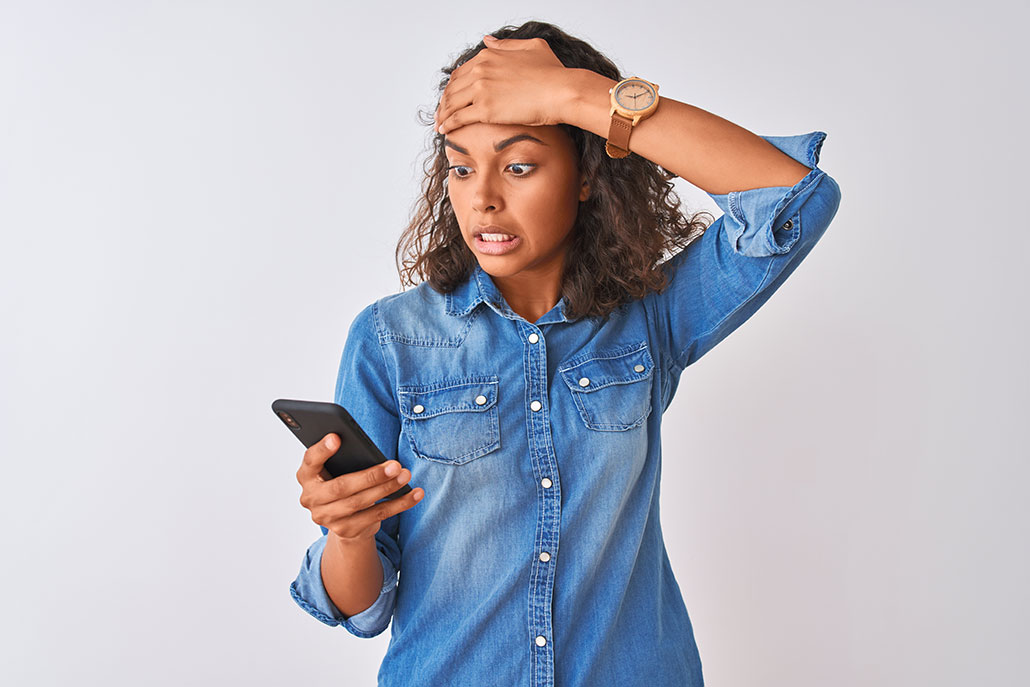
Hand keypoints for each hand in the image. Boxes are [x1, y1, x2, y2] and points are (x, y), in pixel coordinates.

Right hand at [296, 433, 423, 542]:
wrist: (343, 518)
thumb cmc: (342, 479)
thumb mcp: (338, 467)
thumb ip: (345, 457)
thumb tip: (371, 452)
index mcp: (306, 476)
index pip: (310, 461)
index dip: (322, 450)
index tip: (336, 437)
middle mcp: (311, 499)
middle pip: (342, 487)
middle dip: (371, 476)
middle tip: (395, 465)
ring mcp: (327, 518)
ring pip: (361, 503)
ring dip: (387, 489)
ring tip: (405, 475)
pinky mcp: (345, 530)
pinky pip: (376, 516)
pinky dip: (398, 504)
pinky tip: (414, 494)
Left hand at [434, 35, 577, 134]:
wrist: (561, 91)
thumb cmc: (553, 73)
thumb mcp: (531, 47)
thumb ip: (506, 45)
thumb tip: (487, 41)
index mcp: (489, 55)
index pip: (461, 72)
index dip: (453, 87)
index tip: (451, 97)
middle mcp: (481, 70)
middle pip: (452, 88)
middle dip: (444, 102)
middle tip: (441, 114)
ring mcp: (481, 89)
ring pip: (452, 103)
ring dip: (443, 115)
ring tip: (440, 125)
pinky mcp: (485, 110)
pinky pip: (458, 118)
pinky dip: (448, 124)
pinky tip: (445, 131)